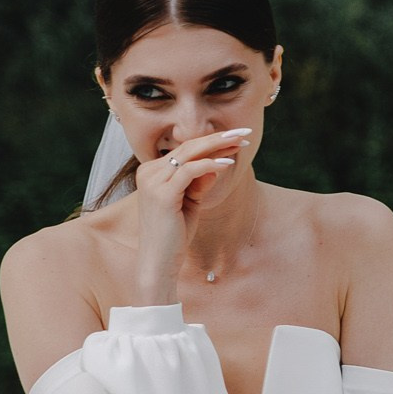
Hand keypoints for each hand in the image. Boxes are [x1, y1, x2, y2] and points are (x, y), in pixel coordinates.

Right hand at [129, 127, 249, 304]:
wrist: (159, 262)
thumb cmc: (175, 234)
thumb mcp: (190, 202)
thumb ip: (199, 182)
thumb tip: (215, 165)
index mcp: (152, 172)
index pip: (186, 150)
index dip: (213, 142)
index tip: (237, 139)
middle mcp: (149, 172)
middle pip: (189, 146)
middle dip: (219, 138)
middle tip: (244, 132)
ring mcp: (153, 182)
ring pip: (190, 154)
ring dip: (218, 146)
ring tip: (241, 143)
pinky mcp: (162, 194)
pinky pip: (190, 171)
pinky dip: (210, 164)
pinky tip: (228, 163)